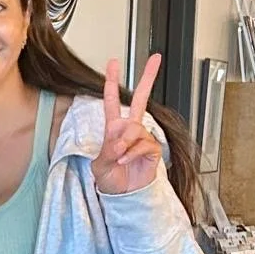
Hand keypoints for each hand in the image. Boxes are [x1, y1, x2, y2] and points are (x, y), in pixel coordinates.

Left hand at [92, 55, 162, 195]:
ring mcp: (142, 137)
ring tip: (119, 157)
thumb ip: (107, 150)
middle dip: (148, 77)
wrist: (123, 194)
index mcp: (114, 127)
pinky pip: (143, 144)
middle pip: (141, 98)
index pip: (111, 100)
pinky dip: (132, 153)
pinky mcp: (153, 149)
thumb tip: (119, 140)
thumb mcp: (99, 164)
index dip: (111, 81)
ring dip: (124, 144)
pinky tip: (126, 161)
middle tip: (155, 59)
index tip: (113, 63)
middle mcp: (130, 129)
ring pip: (134, 128)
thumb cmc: (110, 178)